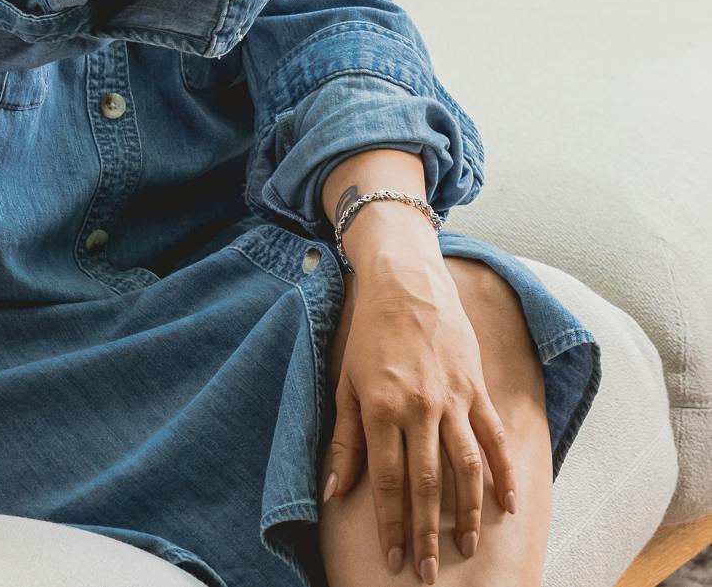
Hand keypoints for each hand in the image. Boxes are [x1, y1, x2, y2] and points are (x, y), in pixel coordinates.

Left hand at [322, 259, 518, 579]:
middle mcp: (419, 409)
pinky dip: (503, 474)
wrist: (406, 282)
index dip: (391, 524)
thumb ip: (344, 440)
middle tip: (428, 572)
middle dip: (426, 533)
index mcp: (381, 408)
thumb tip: (333, 492)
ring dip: (465, 514)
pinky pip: (493, 439)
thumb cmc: (369, 334)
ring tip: (464, 549)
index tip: (395, 558)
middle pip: (426, 484)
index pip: (387, 480)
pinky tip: (506, 506)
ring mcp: (452, 399)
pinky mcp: (476, 388)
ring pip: (465, 469)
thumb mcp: (346, 383)